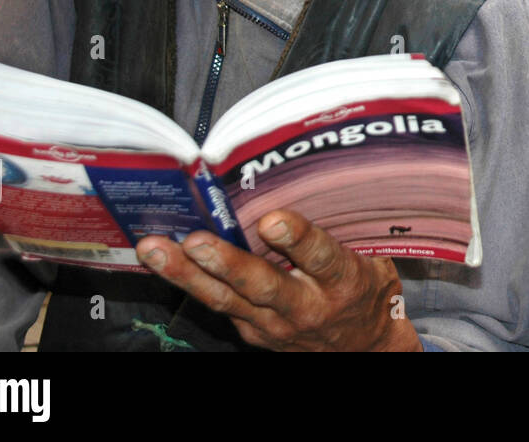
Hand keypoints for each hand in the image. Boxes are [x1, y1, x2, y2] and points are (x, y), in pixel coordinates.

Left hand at [135, 209, 422, 351]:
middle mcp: (306, 307)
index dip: (296, 239)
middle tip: (196, 241)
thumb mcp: (372, 259)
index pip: (320, 258)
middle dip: (226, 262)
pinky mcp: (252, 333)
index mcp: (343, 283)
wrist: (363, 348)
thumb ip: (342, 229)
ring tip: (156, 250)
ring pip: (225, 299)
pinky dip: (188, 281)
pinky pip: (217, 305)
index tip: (272, 220)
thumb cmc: (365, 289)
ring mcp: (274, 326)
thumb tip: (310, 179)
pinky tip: (162, 260)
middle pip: (262, 285)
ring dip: (187, 274)